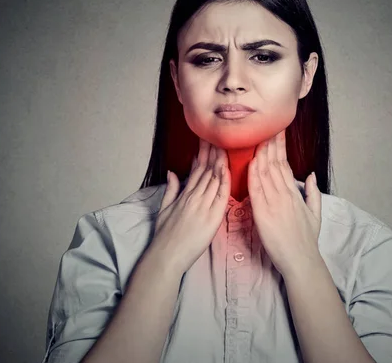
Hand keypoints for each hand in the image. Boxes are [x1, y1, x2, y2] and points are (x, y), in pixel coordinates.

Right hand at [149, 139, 230, 275]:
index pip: (196, 169)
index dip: (203, 154)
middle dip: (213, 151)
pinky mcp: (211, 218)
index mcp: (184, 195)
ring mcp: (202, 206)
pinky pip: (220, 196)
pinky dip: (224, 181)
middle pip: (206, 169)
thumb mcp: (164, 209)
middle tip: (219, 134)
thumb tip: (172, 173)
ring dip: (220, 160)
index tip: (208, 140)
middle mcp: (193, 197)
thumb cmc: (163, 236)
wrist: (165, 257)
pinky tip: (228, 168)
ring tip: (226, 143)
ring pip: (214, 178)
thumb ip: (170, 190)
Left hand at [248, 129, 322, 278]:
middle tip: (267, 125)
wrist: (301, 260)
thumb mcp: (316, 214)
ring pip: (266, 172)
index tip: (277, 132)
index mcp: (295, 194)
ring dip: (260, 153)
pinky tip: (250, 161)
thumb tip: (312, 175)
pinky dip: (253, 173)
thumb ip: (313, 193)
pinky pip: (256, 189)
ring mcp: (274, 202)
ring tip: (257, 135)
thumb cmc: (306, 240)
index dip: (280, 148)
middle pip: (276, 163)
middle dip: (271, 143)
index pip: (285, 165)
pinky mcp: (263, 213)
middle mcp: (284, 194)